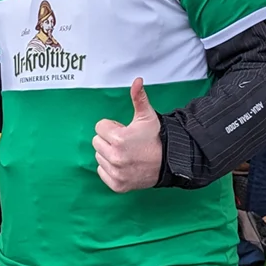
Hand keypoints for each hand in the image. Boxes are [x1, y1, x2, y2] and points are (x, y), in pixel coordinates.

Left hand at [93, 77, 161, 192]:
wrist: (169, 162)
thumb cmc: (156, 138)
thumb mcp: (147, 116)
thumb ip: (138, 98)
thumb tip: (137, 81)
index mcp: (119, 139)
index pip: (99, 127)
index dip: (112, 127)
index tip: (124, 130)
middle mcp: (115, 157)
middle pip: (96, 142)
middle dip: (108, 140)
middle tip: (125, 142)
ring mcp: (116, 173)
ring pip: (99, 157)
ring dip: (108, 154)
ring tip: (126, 153)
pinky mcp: (117, 185)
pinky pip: (102, 172)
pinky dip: (109, 169)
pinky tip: (123, 164)